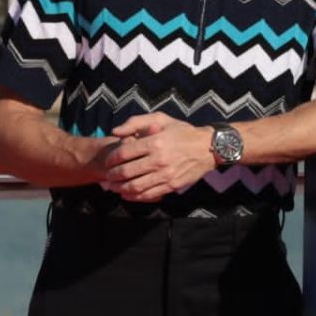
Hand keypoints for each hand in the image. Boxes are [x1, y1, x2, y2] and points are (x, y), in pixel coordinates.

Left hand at [100, 113, 217, 201]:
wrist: (207, 147)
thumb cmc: (182, 131)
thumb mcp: (161, 119)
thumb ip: (136, 122)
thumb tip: (115, 132)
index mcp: (155, 141)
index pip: (124, 153)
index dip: (111, 159)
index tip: (108, 162)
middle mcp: (159, 159)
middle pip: (126, 172)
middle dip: (112, 176)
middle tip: (107, 176)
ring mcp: (166, 174)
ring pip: (134, 186)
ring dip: (119, 188)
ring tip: (113, 187)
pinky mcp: (171, 185)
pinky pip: (147, 195)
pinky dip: (133, 196)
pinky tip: (127, 193)